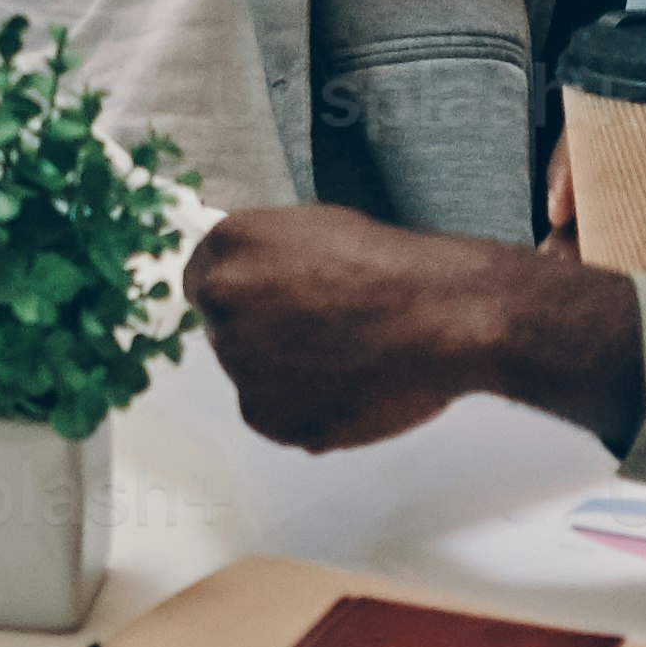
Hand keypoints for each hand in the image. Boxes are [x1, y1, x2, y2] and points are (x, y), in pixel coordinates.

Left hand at [187, 203, 645, 452]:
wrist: (442, 317)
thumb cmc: (394, 268)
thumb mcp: (315, 231)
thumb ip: (267, 258)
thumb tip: (250, 282)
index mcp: (229, 246)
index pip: (203, 280)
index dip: (242, 296)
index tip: (268, 306)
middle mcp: (223, 301)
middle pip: (225, 328)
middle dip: (262, 333)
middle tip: (320, 334)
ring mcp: (240, 362)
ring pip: (252, 374)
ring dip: (284, 374)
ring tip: (345, 358)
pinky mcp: (265, 415)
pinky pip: (274, 415)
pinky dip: (303, 409)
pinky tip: (346, 387)